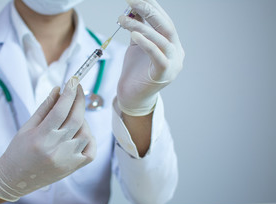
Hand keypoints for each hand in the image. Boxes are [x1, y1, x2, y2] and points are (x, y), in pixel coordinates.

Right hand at [0, 82, 95, 201]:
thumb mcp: (27, 127)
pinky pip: (91, 151)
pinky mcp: (72, 168)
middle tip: (78, 89)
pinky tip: (80, 134)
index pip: (60, 110)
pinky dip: (90, 139)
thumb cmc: (18, 151)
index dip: (69, 93)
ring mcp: (66, 160)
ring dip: (83, 120)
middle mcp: (56, 149)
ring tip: (73, 117)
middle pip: (76, 120)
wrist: (15, 179)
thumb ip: (44, 107)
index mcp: (41, 138)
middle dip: (79, 100)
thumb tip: (59, 89)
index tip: (73, 80)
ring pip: (86, 134)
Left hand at [117, 0, 184, 115]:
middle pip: (166, 26)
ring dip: (140, 26)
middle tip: (131, 0)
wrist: (132, 97)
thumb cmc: (134, 72)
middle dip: (148, 10)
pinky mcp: (164, 74)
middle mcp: (176, 52)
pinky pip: (157, 55)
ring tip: (122, 19)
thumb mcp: (136, 46)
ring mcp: (173, 64)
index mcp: (171, 44)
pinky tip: (133, 34)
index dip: (152, 6)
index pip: (163, 20)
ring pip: (160, 39)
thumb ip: (138, 29)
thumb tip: (134, 10)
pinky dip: (146, 43)